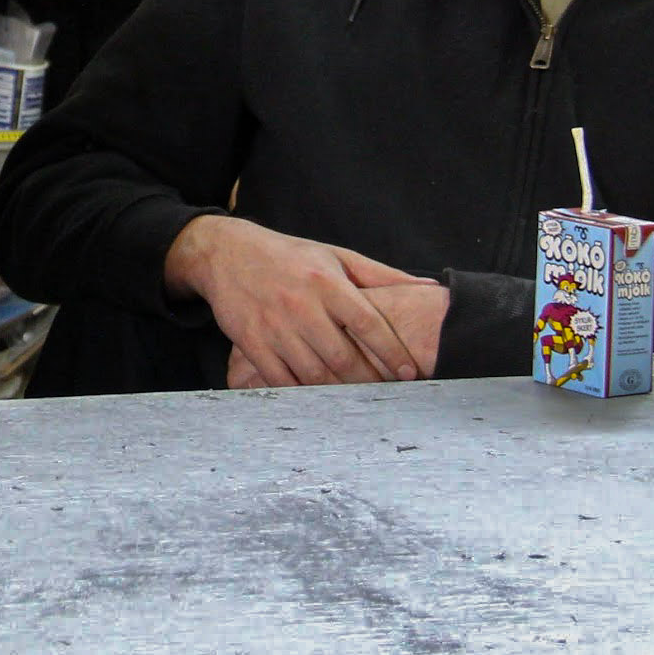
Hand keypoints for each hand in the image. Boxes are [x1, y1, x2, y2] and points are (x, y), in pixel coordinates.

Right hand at [166, 214, 426, 385]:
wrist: (226, 253)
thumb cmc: (289, 257)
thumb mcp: (335, 256)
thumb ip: (381, 275)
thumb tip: (426, 287)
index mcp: (326, 283)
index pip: (368, 323)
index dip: (393, 351)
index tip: (410, 372)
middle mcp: (301, 305)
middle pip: (343, 357)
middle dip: (370, 381)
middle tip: (387, 393)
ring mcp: (274, 327)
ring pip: (314, 373)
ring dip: (340, 392)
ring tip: (359, 401)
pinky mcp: (251, 343)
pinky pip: (282, 380)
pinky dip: (304, 393)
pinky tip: (320, 398)